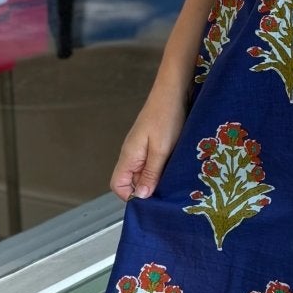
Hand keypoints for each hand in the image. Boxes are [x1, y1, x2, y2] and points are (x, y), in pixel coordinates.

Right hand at [108, 82, 189, 202]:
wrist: (173, 92)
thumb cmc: (166, 117)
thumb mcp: (161, 150)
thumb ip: (151, 173)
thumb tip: (140, 196)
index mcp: (129, 156)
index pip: (118, 185)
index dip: (131, 196)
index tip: (150, 200)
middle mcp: (131, 154)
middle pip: (132, 181)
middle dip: (147, 189)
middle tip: (167, 192)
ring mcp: (141, 149)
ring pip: (143, 173)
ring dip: (157, 179)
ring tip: (173, 179)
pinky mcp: (151, 144)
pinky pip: (152, 164)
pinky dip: (161, 169)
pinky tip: (174, 168)